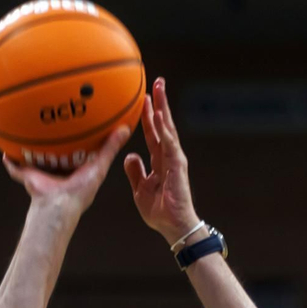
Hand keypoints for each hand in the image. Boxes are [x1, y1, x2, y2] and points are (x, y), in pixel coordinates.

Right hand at [2, 126, 132, 219]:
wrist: (58, 205)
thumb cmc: (80, 191)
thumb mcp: (99, 166)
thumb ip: (110, 148)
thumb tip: (126, 128)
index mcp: (73, 169)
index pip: (75, 152)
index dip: (76, 140)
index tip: (77, 124)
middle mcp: (57, 171)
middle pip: (52, 153)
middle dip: (51, 142)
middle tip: (49, 123)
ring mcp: (41, 174)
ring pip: (33, 158)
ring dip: (29, 148)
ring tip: (24, 131)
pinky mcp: (27, 176)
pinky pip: (15, 168)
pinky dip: (10, 161)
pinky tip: (5, 150)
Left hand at [123, 77, 200, 245]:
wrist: (173, 226)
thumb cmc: (159, 211)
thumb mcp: (140, 190)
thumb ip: (135, 172)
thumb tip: (129, 156)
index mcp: (160, 160)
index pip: (153, 133)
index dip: (148, 116)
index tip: (144, 98)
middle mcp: (169, 155)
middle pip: (163, 124)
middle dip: (159, 103)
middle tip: (155, 82)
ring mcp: (175, 158)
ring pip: (168, 128)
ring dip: (163, 107)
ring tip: (158, 89)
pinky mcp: (177, 165)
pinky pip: (169, 142)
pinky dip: (164, 128)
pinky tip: (159, 114)